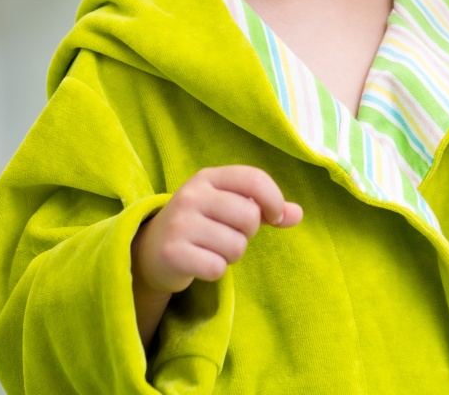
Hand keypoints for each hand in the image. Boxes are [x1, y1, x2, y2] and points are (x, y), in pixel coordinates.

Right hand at [132, 165, 302, 294]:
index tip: (274, 216)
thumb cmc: (201, 224)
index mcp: (209, 177)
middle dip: (248, 233)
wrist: (151, 250)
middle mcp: (192, 195)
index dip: (274, 200)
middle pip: (249, 217)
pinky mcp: (172, 252)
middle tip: (230, 235)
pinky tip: (201, 262)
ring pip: (236, 246)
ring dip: (231, 254)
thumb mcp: (229, 206)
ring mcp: (180, 223)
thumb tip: (298, 214)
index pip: (254, 179)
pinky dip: (215, 270)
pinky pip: (217, 267)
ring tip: (213, 249)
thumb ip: (264, 208)